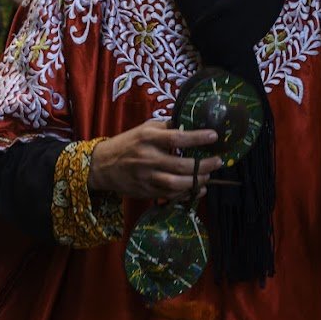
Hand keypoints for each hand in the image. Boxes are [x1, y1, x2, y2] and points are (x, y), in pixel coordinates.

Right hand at [87, 122, 222, 198]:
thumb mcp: (143, 129)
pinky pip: (171, 195)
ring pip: (178, 184)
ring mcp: (147, 177)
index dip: (198, 138)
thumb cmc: (127, 144)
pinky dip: (188, 193)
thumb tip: (190, 124)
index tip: (214, 136)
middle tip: (218, 161)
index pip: (177, 138)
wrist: (102, 165)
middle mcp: (148, 158)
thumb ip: (165, 127)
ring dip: (198, 181)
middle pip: (182, 165)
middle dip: (205, 165)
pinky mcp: (147, 191)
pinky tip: (198, 188)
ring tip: (207, 176)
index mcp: (147, 138)